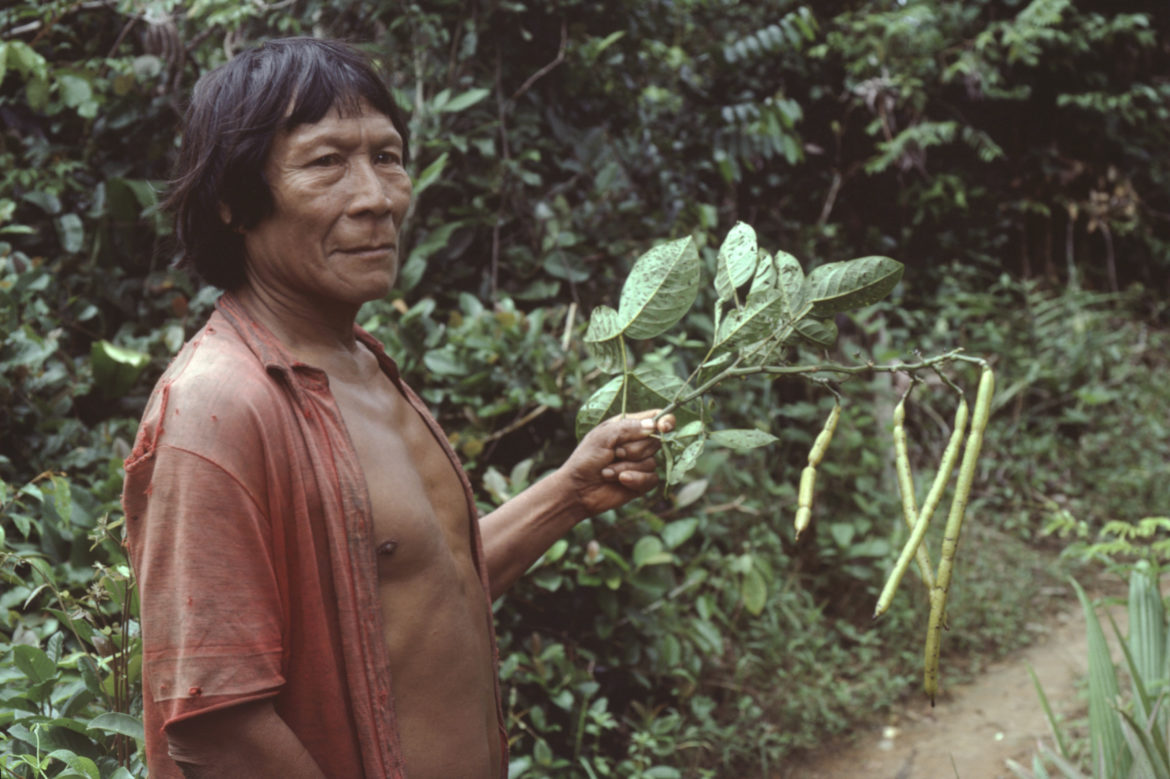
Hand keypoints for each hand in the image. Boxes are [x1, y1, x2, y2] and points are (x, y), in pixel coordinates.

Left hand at [558, 409, 675, 518]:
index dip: (665, 421)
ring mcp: (641, 463)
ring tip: (607, 471)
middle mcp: (637, 443)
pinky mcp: (642, 481)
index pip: (655, 418)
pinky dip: (635, 479)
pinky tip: (620, 480)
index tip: (663, 427)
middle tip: (613, 454)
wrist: (578, 490)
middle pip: (655, 441)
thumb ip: (628, 428)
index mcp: (628, 426)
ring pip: (651, 462)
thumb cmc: (585, 459)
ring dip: (627, 467)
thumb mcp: (603, 437)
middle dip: (633, 450)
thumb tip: (654, 426)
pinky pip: (651, 479)